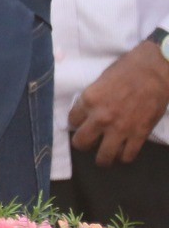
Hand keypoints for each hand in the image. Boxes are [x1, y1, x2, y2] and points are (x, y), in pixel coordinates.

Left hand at [68, 40, 168, 165]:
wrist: (155, 71)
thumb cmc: (127, 69)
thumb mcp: (101, 80)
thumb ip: (93, 98)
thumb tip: (88, 110)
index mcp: (89, 100)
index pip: (71, 120)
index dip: (75, 123)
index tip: (79, 123)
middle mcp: (101, 118)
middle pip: (81, 142)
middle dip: (82, 144)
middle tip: (86, 142)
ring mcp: (120, 129)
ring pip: (104, 157)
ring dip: (102, 158)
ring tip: (103, 156)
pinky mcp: (139, 135)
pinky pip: (127, 156)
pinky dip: (124, 157)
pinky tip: (122, 152)